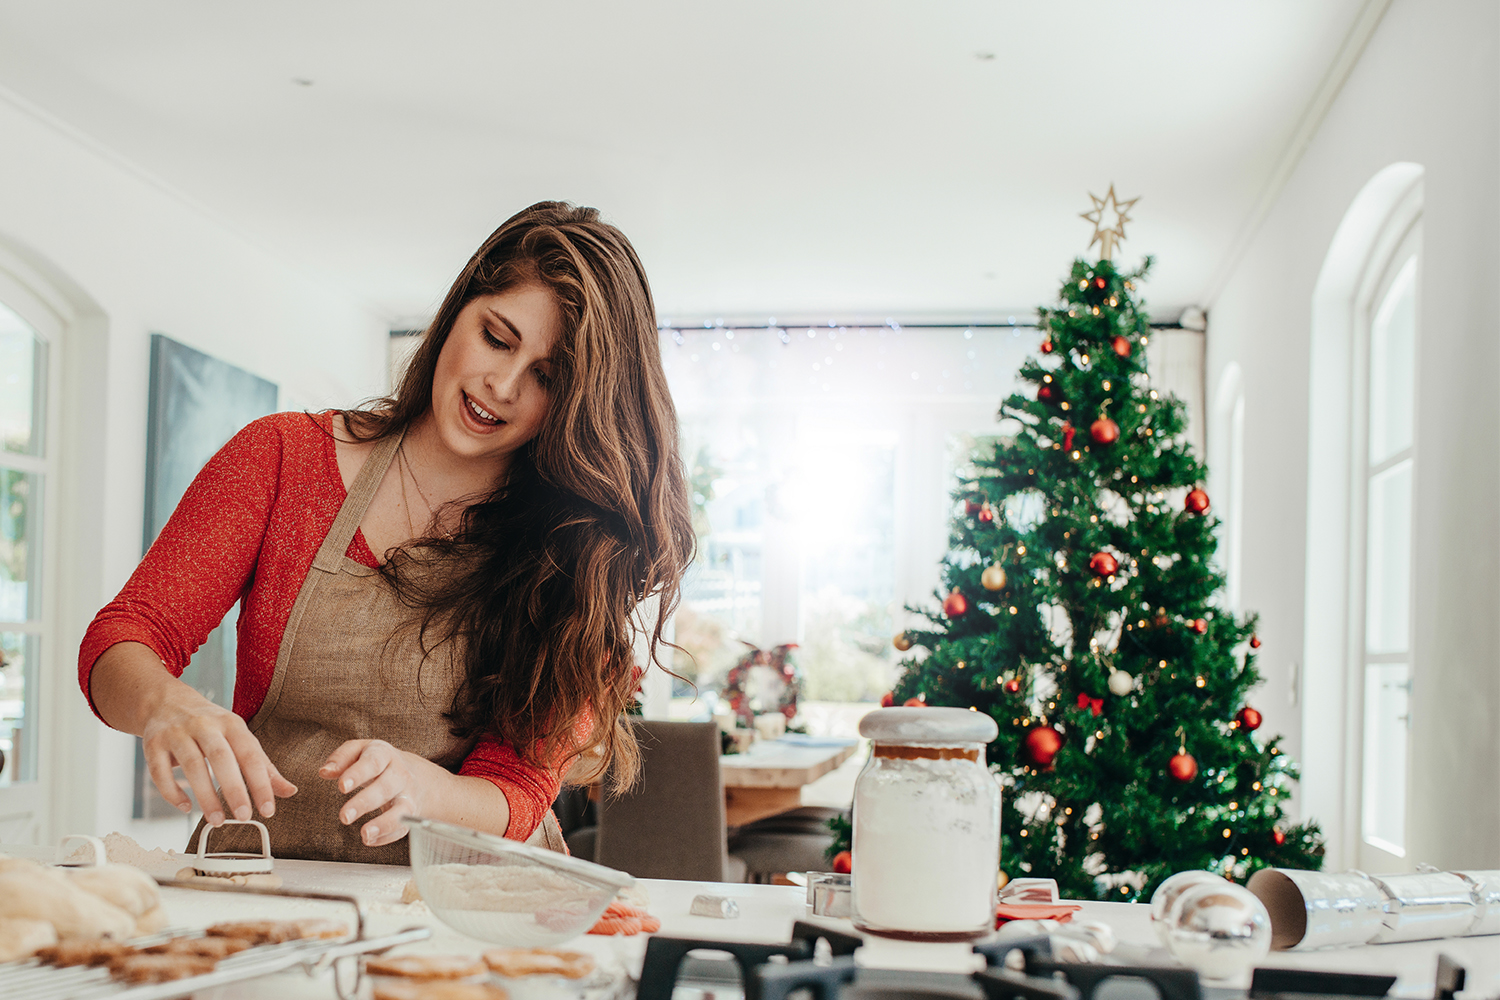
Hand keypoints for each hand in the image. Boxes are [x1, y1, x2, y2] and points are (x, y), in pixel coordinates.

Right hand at [140, 684, 297, 825]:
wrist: (165, 702)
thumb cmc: (210, 726)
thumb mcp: (239, 737)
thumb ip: (263, 766)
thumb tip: (290, 791)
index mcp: (232, 724)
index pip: (251, 755)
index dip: (261, 783)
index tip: (268, 809)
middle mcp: (205, 726)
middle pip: (221, 758)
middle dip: (233, 789)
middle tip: (243, 817)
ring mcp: (177, 733)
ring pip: (191, 765)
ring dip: (205, 795)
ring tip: (216, 820)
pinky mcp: (153, 744)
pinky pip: (160, 771)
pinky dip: (172, 792)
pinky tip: (186, 807)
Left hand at [319, 740, 427, 846]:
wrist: (417, 773)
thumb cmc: (379, 762)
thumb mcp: (360, 750)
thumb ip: (341, 757)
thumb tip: (325, 771)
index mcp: (385, 754)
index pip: (373, 762)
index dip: (358, 774)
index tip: (342, 787)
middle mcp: (400, 774)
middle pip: (385, 787)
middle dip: (365, 803)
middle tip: (344, 817)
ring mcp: (408, 795)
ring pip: (401, 809)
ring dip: (384, 823)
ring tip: (364, 834)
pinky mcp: (411, 813)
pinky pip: (403, 827)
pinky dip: (387, 836)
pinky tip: (370, 840)